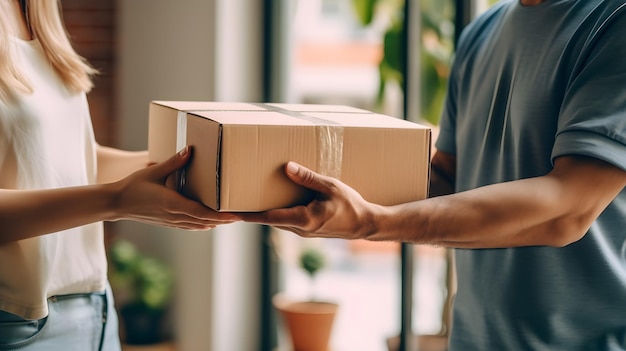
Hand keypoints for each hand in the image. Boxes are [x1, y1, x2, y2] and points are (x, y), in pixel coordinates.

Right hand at [110, 146, 237, 229]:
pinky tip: (210, 223)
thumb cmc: (133, 186)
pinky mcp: (168, 223)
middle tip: (241, 217)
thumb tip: (190, 150)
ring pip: (199, 226)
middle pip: (205, 221)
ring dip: (215, 224)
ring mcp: (171, 221)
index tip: (234, 216)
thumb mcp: (153, 171)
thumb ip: (173, 162)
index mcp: (173, 204)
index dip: (220, 216)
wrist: (116, 204)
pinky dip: (203, 225)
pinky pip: (190, 226)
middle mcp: (174, 216)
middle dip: (224, 220)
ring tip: (231, 219)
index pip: (202, 213)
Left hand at [239, 162, 379, 238]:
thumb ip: (308, 178)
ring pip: (276, 220)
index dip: (247, 214)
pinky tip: (270, 201)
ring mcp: (302, 231)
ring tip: (245, 200)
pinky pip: (285, 220)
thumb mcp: (331, 187)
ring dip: (262, 212)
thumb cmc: (350, 205)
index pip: (268, 217)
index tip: (229, 212)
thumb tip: (287, 167)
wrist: (365, 224)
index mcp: (304, 219)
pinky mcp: (306, 229)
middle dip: (250, 212)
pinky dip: (275, 212)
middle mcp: (299, 228)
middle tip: (230, 203)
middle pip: (268, 219)